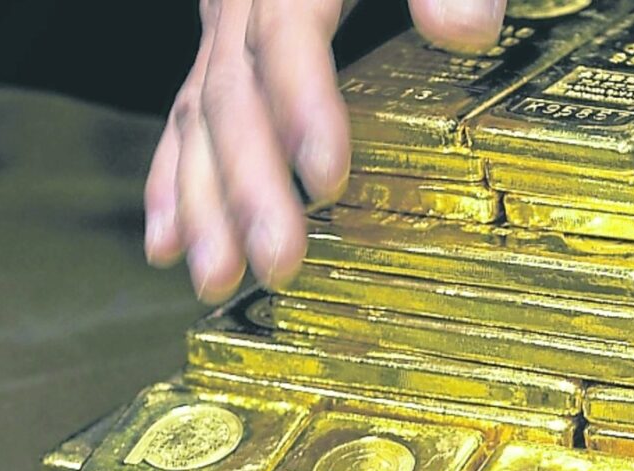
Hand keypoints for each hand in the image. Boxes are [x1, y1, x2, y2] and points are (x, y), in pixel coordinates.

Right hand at [144, 0, 507, 302]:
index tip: (327, 176)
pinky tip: (169, 241)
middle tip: (274, 263)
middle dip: (249, 186)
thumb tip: (465, 30)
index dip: (303, 105)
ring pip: (198, 118)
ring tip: (215, 277)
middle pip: (235, 94)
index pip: (290, 34)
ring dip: (204, 203)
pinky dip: (173, 180)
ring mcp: (224, 29)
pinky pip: (185, 117)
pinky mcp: (222, 54)